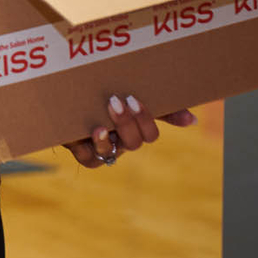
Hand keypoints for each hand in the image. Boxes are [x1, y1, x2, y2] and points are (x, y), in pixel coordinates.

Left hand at [64, 94, 196, 168]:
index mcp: (134, 130)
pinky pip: (89, 159)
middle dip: (128, 122)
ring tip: (105, 113)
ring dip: (110, 134)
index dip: (146, 120)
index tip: (136, 99)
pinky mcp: (82, 152)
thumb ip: (162, 108)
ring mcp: (101, 149)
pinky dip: (92, 146)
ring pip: (113, 152)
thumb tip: (193, 120)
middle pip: (134, 142)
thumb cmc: (103, 101)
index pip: (150, 134)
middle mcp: (120, 142)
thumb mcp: (130, 99)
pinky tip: (94, 130)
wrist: (64, 104)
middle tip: (117, 99)